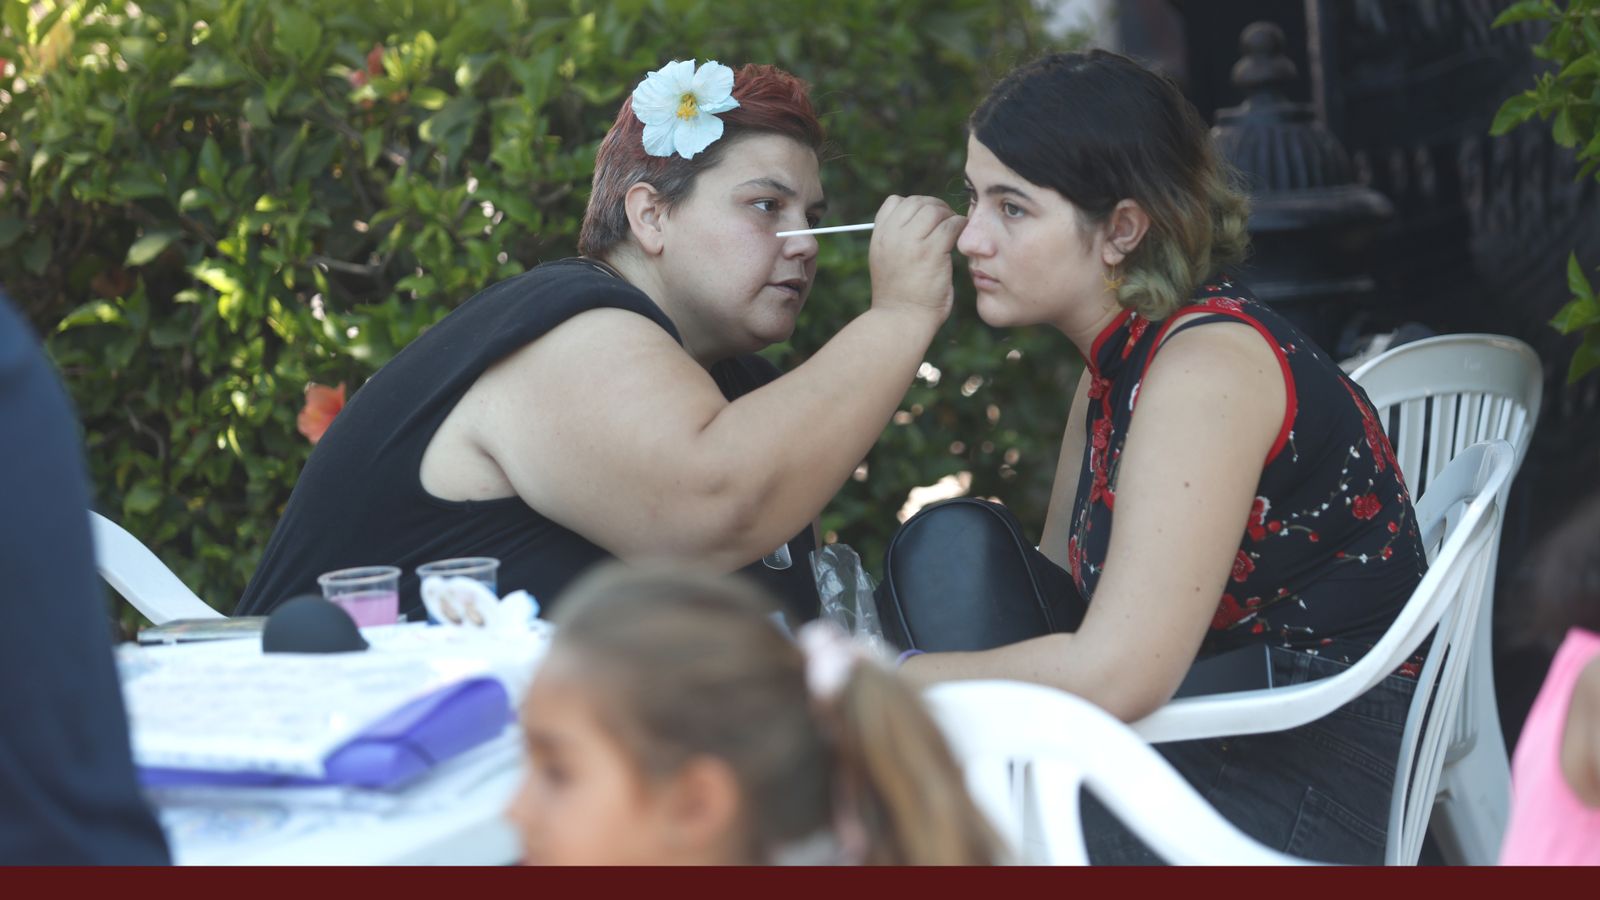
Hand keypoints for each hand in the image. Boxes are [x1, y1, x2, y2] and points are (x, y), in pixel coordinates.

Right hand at [868, 195, 965, 321]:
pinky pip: (951, 225)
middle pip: (916, 201)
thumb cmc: (897, 297)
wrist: (900, 321)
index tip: (925, 220)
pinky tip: (961, 239)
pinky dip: (960, 227)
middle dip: (935, 207)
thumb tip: (918, 222)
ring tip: (954, 230)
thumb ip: (895, 241)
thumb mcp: (884, 262)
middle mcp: (892, 235)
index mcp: (879, 237)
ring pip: (935, 210)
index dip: (913, 206)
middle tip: (946, 221)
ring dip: (948, 216)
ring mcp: (912, 242)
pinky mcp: (932, 251)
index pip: (894, 202)